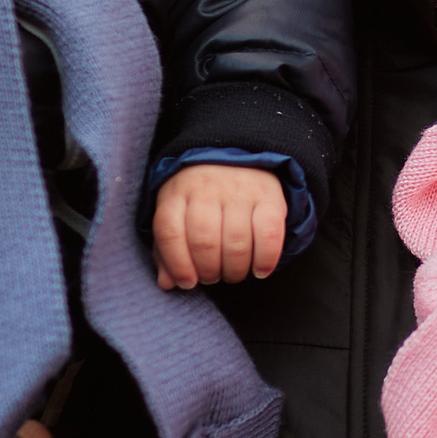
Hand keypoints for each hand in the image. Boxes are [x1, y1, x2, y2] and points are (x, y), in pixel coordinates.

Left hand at [151, 163, 287, 289]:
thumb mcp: (177, 213)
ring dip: (235, 269)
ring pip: (236, 241)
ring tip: (233, 274)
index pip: (170, 232)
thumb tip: (168, 282)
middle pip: (204, 240)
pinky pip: (269, 233)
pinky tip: (259, 270)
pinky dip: (265, 258)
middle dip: (209, 271)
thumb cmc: (201, 195)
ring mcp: (239, 191)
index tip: (187, 282)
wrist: (237, 154)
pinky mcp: (268, 195)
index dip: (178, 264)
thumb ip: (167, 249)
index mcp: (177, 193)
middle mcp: (207, 189)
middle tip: (212, 277)